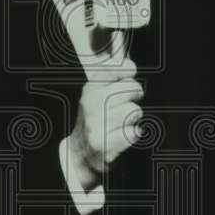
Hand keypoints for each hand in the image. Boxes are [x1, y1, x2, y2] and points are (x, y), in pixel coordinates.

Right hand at [65, 59, 143, 189]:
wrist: (80, 153)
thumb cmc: (95, 120)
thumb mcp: (96, 93)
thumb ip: (110, 74)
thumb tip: (122, 61)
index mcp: (90, 88)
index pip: (115, 67)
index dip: (128, 70)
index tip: (130, 76)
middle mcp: (91, 104)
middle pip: (131, 88)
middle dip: (134, 97)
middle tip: (127, 104)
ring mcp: (96, 124)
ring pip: (134, 111)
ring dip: (133, 119)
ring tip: (122, 123)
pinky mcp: (103, 144)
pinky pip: (134, 132)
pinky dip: (132, 134)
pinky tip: (122, 136)